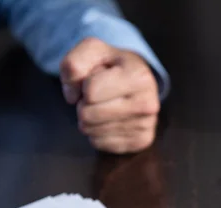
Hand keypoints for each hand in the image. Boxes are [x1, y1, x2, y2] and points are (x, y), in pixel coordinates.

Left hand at [60, 38, 160, 153]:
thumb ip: (73, 64)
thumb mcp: (92, 51)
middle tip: (97, 96)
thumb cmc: (112, 65)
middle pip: (88, 114)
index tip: (96, 79)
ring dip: (89, 119)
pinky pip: (99, 143)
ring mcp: (146, 125)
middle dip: (84, 104)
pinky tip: (109, 119)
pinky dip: (97, 132)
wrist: (138, 80)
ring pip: (91, 131)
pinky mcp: (141, 141)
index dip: (83, 85)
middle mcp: (148, 104)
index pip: (90, 91)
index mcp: (140, 76)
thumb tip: (72, 97)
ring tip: (104, 106)